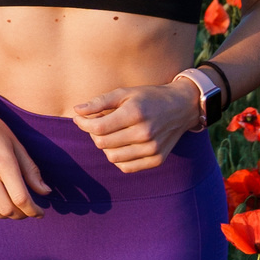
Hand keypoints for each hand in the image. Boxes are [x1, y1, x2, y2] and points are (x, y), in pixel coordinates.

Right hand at [0, 107, 51, 219]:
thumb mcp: (16, 144)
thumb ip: (31, 170)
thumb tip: (46, 192)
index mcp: (3, 161)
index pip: (21, 198)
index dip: (34, 211)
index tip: (40, 213)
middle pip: (6, 209)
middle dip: (21, 215)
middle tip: (27, 210)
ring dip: (5, 214)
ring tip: (11, 206)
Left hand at [70, 79, 203, 173]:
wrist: (182, 107)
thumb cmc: (149, 97)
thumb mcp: (125, 92)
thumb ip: (100, 102)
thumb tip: (77, 111)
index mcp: (135, 113)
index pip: (98, 127)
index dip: (83, 124)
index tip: (80, 118)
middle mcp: (144, 133)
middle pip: (103, 143)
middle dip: (94, 133)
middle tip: (98, 123)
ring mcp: (152, 148)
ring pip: (112, 157)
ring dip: (105, 146)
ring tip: (111, 134)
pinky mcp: (157, 159)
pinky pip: (126, 167)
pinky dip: (118, 158)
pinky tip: (122, 145)